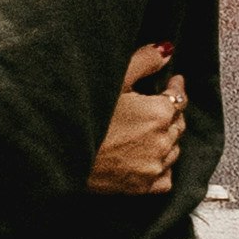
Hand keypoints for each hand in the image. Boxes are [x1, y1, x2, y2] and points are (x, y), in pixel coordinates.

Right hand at [88, 41, 186, 195]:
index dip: (175, 88)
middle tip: (156, 106)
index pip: (179, 98)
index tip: (172, 83)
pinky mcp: (142, 188)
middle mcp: (162, 141)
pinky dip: (161, 167)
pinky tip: (149, 158)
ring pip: (174, 150)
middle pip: (178, 124)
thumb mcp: (114, 79)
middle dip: (171, 113)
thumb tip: (167, 51)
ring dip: (167, 139)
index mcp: (159, 112)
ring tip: (150, 131)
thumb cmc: (84, 113)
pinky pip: (165, 178)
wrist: (59, 154)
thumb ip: (145, 61)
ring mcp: (153, 167)